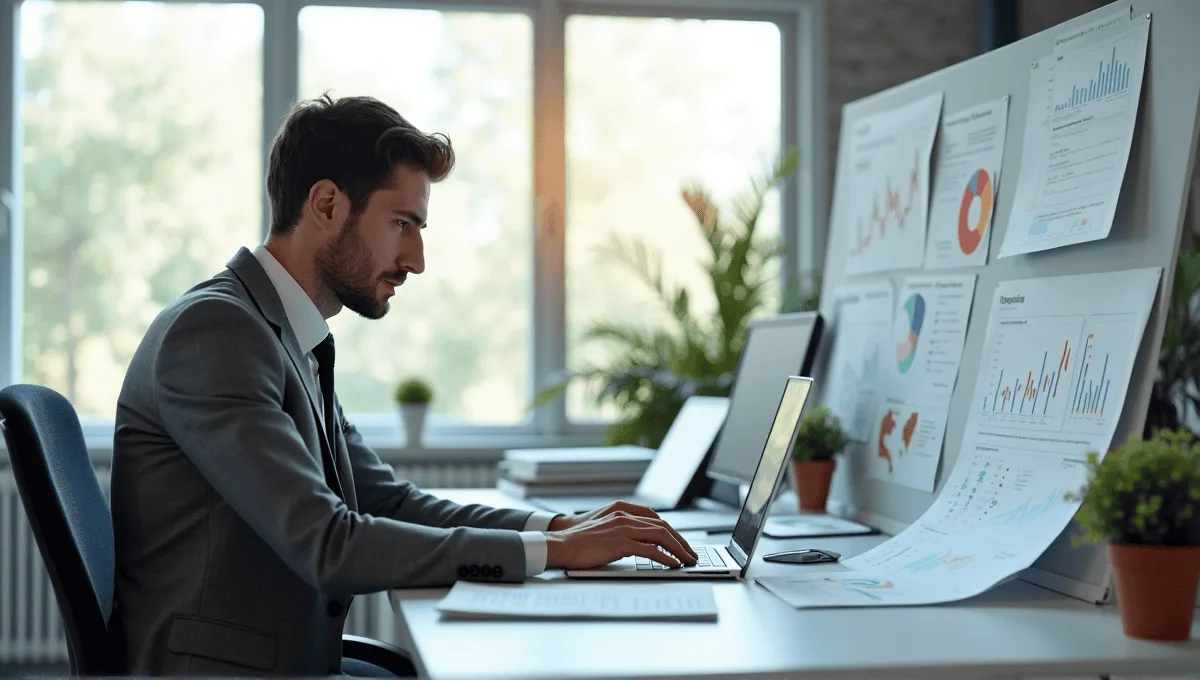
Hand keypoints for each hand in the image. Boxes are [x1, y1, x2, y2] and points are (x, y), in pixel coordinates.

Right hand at [544, 505, 698, 569]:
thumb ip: (622, 529)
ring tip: (687, 560)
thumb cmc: (578, 540)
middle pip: (663, 525)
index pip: (655, 517)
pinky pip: (650, 550)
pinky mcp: (620, 543)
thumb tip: (640, 543)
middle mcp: (625, 515)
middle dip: (680, 540)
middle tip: (691, 553)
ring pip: (661, 535)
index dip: (671, 530)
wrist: (560, 544)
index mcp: (621, 509)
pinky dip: (665, 557)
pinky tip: (673, 564)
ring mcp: (623, 528)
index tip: (680, 542)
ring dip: (678, 549)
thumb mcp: (604, 528)